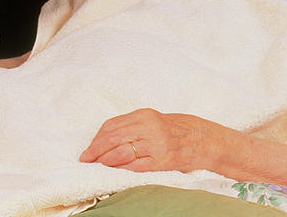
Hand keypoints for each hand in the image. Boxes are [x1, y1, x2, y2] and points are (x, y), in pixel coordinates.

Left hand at [79, 108, 221, 172]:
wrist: (201, 139)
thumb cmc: (172, 130)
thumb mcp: (151, 120)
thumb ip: (130, 125)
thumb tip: (103, 138)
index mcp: (144, 115)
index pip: (112, 126)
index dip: (97, 138)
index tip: (88, 149)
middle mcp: (149, 127)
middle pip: (113, 138)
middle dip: (95, 150)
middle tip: (85, 159)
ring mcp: (156, 144)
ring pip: (122, 152)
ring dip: (105, 161)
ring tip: (96, 166)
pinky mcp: (162, 161)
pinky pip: (137, 166)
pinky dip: (122, 169)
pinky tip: (114, 172)